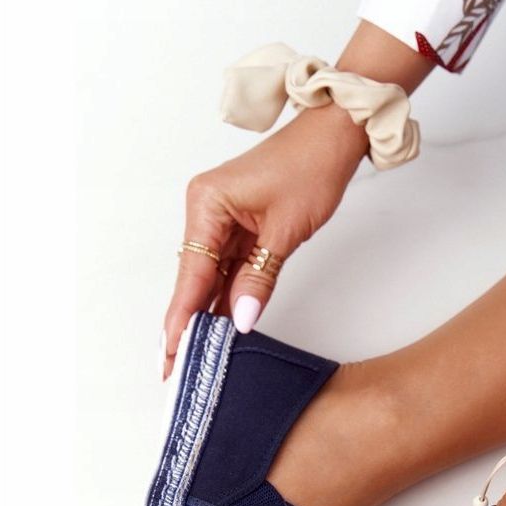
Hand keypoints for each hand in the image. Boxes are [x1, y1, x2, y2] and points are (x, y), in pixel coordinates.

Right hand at [162, 102, 367, 376]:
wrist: (333, 137)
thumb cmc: (310, 166)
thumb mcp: (286, 231)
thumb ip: (259, 278)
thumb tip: (239, 319)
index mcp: (206, 204)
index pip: (191, 274)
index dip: (182, 317)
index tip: (172, 352)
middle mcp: (206, 211)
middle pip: (194, 278)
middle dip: (188, 323)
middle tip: (176, 367)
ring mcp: (221, 219)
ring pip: (211, 277)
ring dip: (207, 314)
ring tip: (196, 356)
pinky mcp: (239, 226)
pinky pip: (228, 268)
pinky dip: (227, 295)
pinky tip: (222, 326)